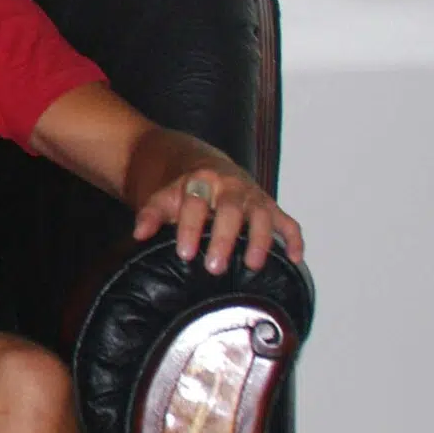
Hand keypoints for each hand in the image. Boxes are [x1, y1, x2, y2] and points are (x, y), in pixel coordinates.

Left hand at [135, 165, 304, 273]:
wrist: (204, 166)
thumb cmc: (184, 189)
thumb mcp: (163, 197)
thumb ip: (151, 214)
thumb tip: (139, 233)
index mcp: (202, 180)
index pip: (195, 203)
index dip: (189, 228)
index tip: (183, 253)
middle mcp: (232, 186)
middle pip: (230, 210)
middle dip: (223, 238)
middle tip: (214, 266)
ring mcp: (254, 197)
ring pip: (263, 216)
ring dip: (260, 240)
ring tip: (252, 265)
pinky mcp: (271, 207)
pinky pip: (288, 222)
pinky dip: (294, 239)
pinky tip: (294, 259)